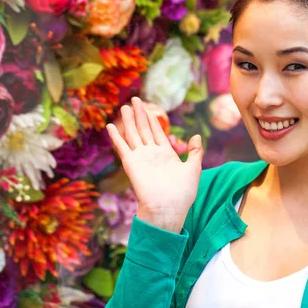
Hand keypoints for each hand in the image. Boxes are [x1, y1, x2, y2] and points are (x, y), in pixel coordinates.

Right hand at [106, 97, 203, 232]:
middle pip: (144, 129)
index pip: (157, 131)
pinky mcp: (131, 163)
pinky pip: (122, 147)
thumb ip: (195, 152)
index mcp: (166, 154)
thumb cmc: (183, 192)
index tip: (148, 107)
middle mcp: (152, 153)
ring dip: (128, 120)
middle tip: (134, 100)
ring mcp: (141, 157)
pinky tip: (111, 126)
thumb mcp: (193, 168)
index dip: (152, 119)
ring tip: (124, 106)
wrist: (168, 207)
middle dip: (139, 114)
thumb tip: (196, 136)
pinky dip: (116, 137)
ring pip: (133, 134)